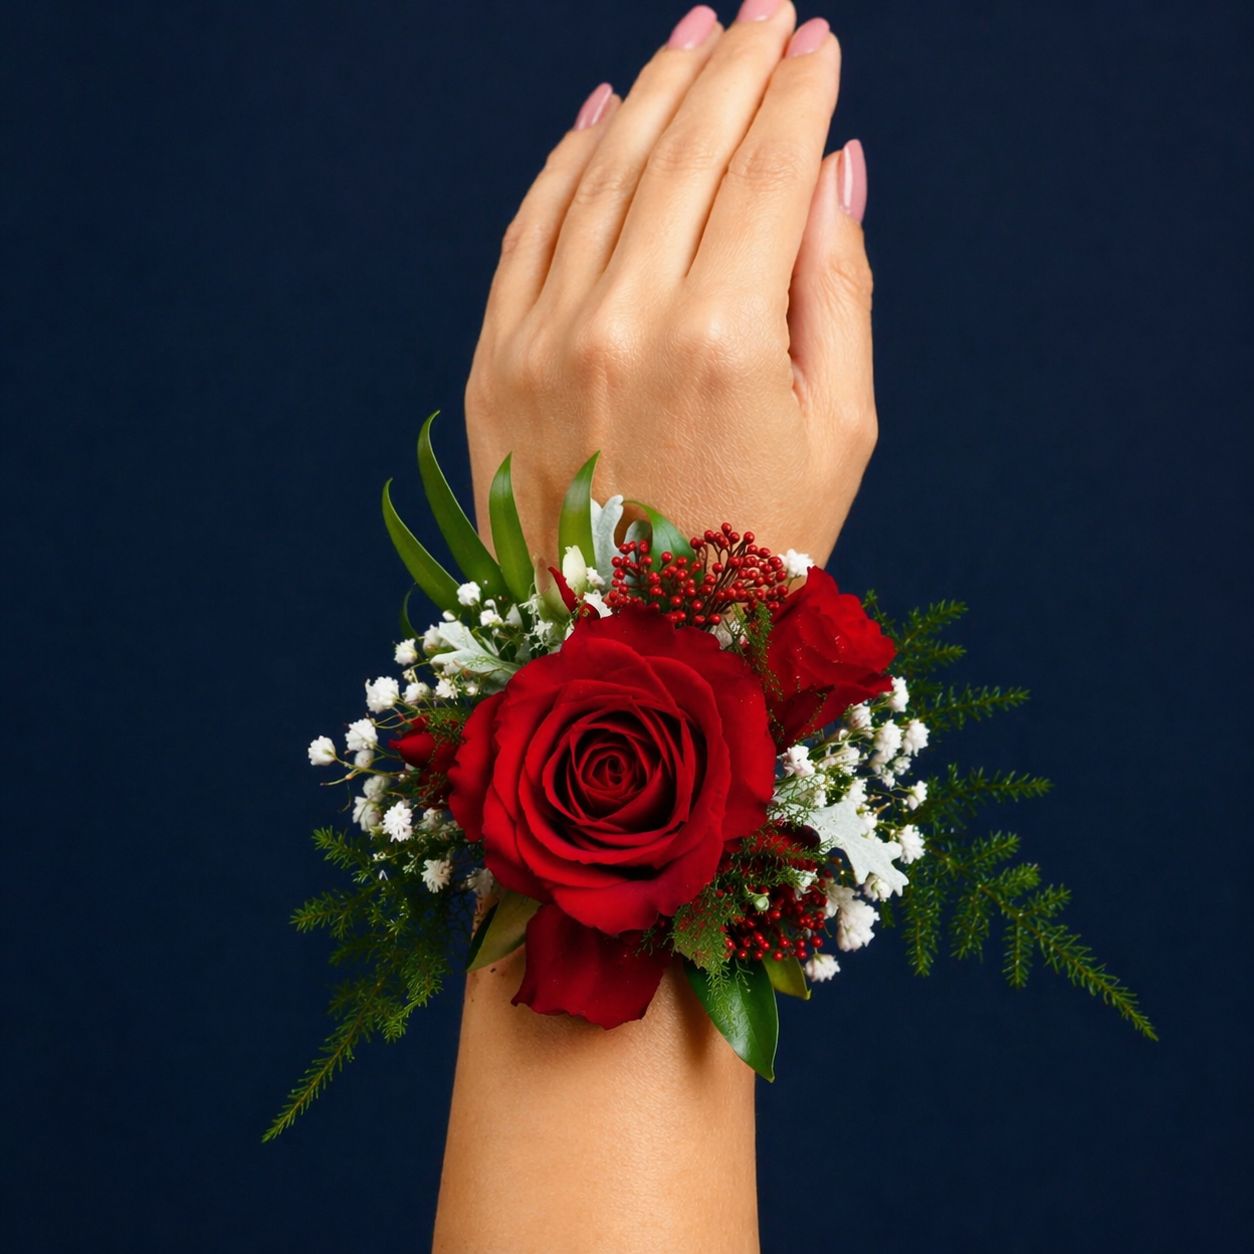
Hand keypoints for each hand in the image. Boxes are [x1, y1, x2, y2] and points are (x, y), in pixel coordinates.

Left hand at [464, 1, 874, 566]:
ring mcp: (544, 338)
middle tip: (765, 13)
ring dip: (655, 91)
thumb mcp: (838, 436)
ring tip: (695, 35)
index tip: (820, 45)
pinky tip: (603, 111)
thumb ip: (842, 289)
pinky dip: (566, 160)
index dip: (800, 95)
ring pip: (604, 171)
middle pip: (687, 150)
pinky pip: (530, 228)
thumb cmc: (752, 557)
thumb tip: (837, 168)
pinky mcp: (495, 361)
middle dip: (734, 66)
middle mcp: (625, 322)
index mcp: (726, 343)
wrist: (626, 654)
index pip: (770, 172)